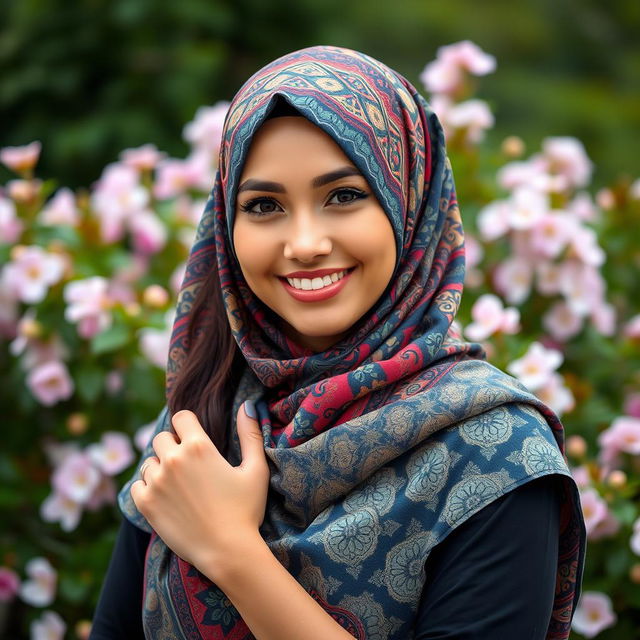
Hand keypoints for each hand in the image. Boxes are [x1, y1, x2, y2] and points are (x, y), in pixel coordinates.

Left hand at [130, 402, 268, 574]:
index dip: (188, 425)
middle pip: (161, 437)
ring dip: (160, 468)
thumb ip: (251, 433)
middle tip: (188, 465)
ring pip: (149, 462)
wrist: (228, 552)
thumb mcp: (256, 469)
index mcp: (199, 446)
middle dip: (173, 445)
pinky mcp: (146, 504)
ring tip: (179, 485)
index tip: (194, 437)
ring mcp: (156, 482)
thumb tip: (248, 405)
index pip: (181, 417)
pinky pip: (138, 484)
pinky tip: (166, 498)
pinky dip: (148, 488)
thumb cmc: (246, 510)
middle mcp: (173, 460)